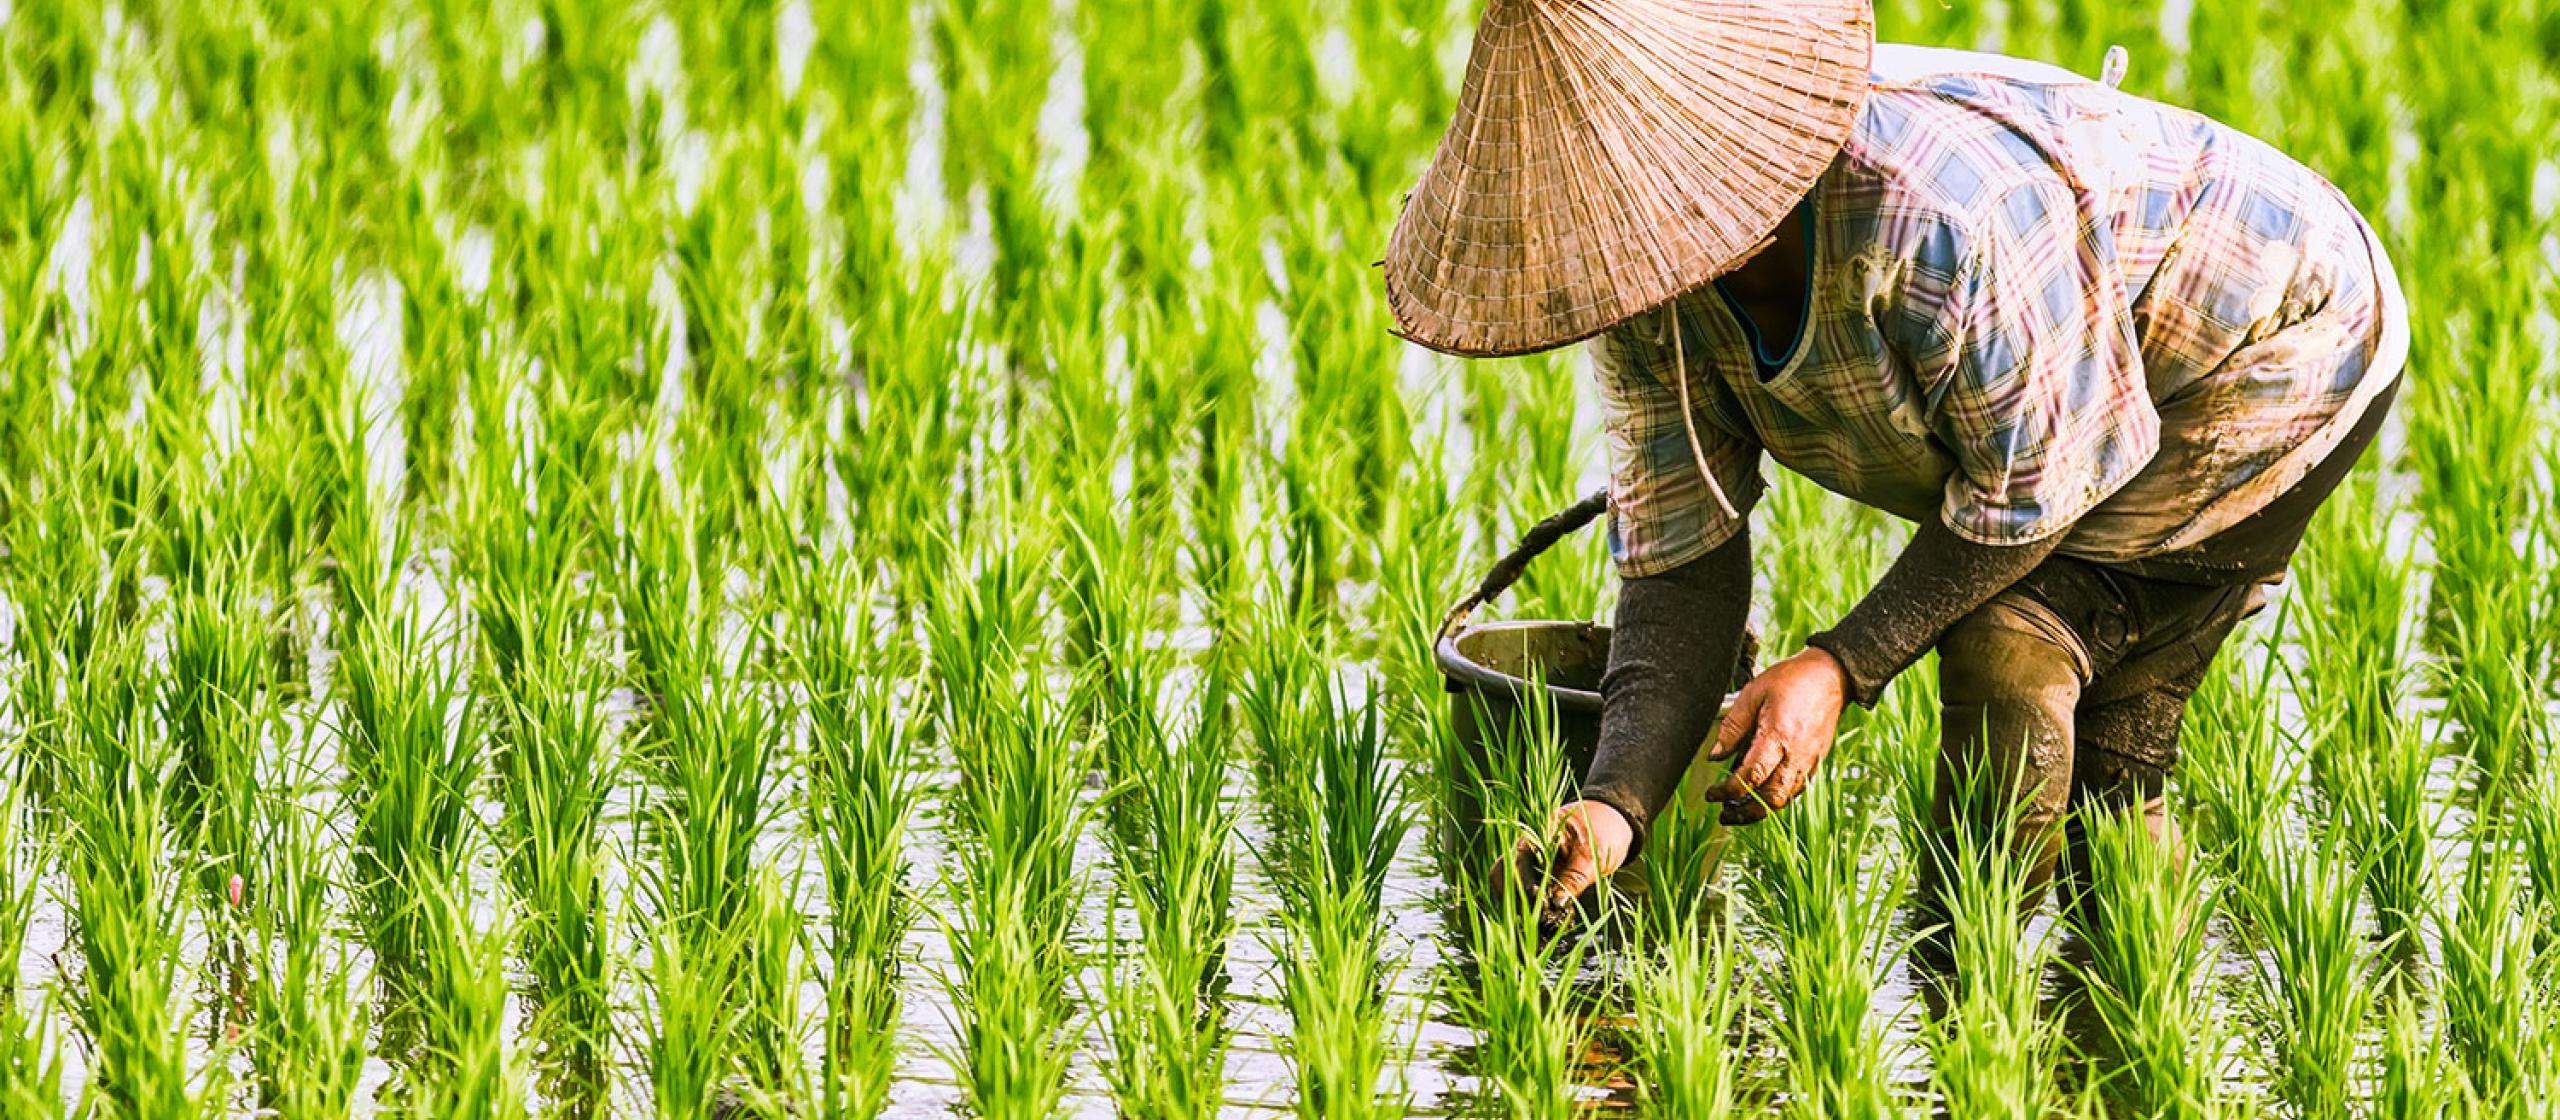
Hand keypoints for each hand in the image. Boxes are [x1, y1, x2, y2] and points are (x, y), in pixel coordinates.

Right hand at [1510, 800, 1633, 913]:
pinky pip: (1524, 889)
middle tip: (1537, 919)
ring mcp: (1531, 860)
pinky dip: (1530, 905)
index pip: (1519, 860)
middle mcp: (1528, 847)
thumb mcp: (1595, 856)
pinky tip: (1546, 917)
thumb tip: (1556, 904)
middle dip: (1514, 898)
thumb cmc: (1606, 829)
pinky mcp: (1539, 873)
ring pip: (1509, 883)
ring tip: (1542, 922)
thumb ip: (1574, 879)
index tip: (1541, 904)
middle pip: (1502, 873)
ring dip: (1520, 904)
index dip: (1525, 884)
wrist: (1615, 820)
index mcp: (1539, 833)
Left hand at [1703, 647, 1846, 824]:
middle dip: (1745, 812)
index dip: (1729, 791)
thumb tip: (1715, 756)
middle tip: (1724, 811)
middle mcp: (1797, 754)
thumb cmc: (1792, 680)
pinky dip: (1776, 798)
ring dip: (1760, 809)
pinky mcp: (1816, 763)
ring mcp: (1809, 761)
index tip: (1713, 793)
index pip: (1751, 776)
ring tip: (1737, 808)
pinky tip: (1760, 794)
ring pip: (1785, 799)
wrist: (1831, 676)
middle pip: (1771, 798)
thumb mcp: (1753, 694)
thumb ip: (1732, 727)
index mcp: (1779, 736)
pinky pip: (1795, 790)